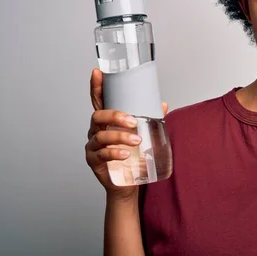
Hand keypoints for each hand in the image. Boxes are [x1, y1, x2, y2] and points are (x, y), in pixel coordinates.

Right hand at [85, 68, 167, 199]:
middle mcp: (97, 131)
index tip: (97, 72)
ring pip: (101, 136)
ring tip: (136, 141)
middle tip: (133, 121)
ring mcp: (93, 146)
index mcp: (107, 121)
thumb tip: (162, 105)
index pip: (99, 100)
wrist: (129, 183)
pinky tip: (125, 154)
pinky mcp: (94, 161)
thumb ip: (150, 119)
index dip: (97, 87)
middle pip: (97, 116)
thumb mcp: (145, 135)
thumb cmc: (134, 155)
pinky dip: (114, 153)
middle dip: (115, 115)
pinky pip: (101, 154)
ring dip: (120, 136)